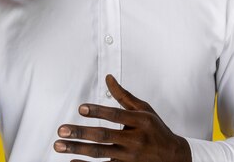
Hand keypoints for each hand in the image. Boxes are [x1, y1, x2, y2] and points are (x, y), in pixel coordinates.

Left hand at [54, 74, 190, 161]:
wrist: (173, 157)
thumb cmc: (156, 130)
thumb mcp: (144, 110)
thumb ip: (124, 95)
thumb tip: (109, 78)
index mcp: (140, 121)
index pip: (116, 115)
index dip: (98, 111)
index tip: (81, 108)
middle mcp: (134, 140)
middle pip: (103, 136)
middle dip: (80, 133)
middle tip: (62, 130)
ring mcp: (129, 157)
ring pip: (99, 153)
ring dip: (77, 150)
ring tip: (60, 145)